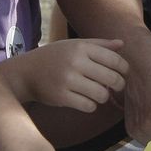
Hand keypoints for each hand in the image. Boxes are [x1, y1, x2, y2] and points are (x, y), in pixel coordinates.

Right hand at [4, 39, 126, 111]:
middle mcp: (75, 62)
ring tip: (98, 94)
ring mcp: (67, 80)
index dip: (124, 69)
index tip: (124, 73)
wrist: (27, 72)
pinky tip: (85, 101)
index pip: (114, 59)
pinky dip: (91, 105)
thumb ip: (99, 44)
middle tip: (116, 87)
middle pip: (111, 78)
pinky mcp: (61, 96)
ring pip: (101, 94)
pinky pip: (88, 106)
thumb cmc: (55, 57)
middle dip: (118, 85)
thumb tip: (122, 44)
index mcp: (81, 47)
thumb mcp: (74, 45)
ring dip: (103, 97)